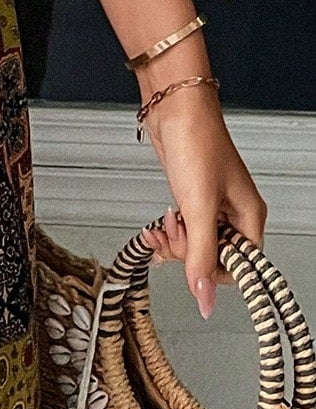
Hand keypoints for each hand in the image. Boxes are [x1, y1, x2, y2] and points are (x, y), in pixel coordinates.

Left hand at [139, 88, 266, 319]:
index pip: (239, 268)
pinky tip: (158, 222)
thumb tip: (205, 299)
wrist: (173, 109)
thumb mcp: (198, 207)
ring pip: (195, 244)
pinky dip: (168, 230)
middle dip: (188, 253)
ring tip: (164, 224)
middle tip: (174, 233)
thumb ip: (199, 256)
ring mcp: (212, 206)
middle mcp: (234, 214)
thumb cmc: (195, 144)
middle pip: (214, 258)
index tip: (191, 260)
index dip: (212, 270)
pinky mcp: (191, 198)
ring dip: (175, 241)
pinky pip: (183, 229)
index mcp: (250, 217)